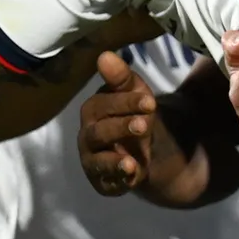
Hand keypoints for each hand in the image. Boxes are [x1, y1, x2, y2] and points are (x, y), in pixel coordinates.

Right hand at [77, 50, 155, 194]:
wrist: (144, 148)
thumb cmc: (134, 113)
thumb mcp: (136, 93)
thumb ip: (121, 78)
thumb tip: (105, 55)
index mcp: (93, 110)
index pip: (104, 105)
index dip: (126, 103)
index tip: (150, 101)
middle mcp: (88, 135)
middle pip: (98, 132)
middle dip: (121, 128)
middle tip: (145, 124)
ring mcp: (93, 160)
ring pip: (98, 161)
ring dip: (113, 161)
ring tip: (130, 162)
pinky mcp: (102, 181)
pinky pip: (106, 183)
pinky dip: (118, 180)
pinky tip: (132, 175)